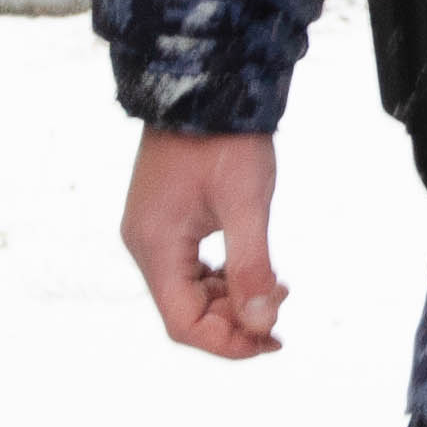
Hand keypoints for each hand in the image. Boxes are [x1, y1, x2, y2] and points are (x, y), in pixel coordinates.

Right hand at [122, 129, 287, 358]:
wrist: (206, 83)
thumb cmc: (225, 139)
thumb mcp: (247, 203)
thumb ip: (252, 266)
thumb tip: (261, 324)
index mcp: (155, 246)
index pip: (182, 323)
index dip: (227, 343)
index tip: (271, 340)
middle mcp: (145, 244)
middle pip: (185, 311)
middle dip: (235, 318)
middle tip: (281, 301)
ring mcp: (153, 231)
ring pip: (190, 291)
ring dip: (231, 299)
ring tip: (276, 286)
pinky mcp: (167, 220)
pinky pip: (191, 267)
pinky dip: (223, 277)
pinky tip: (255, 269)